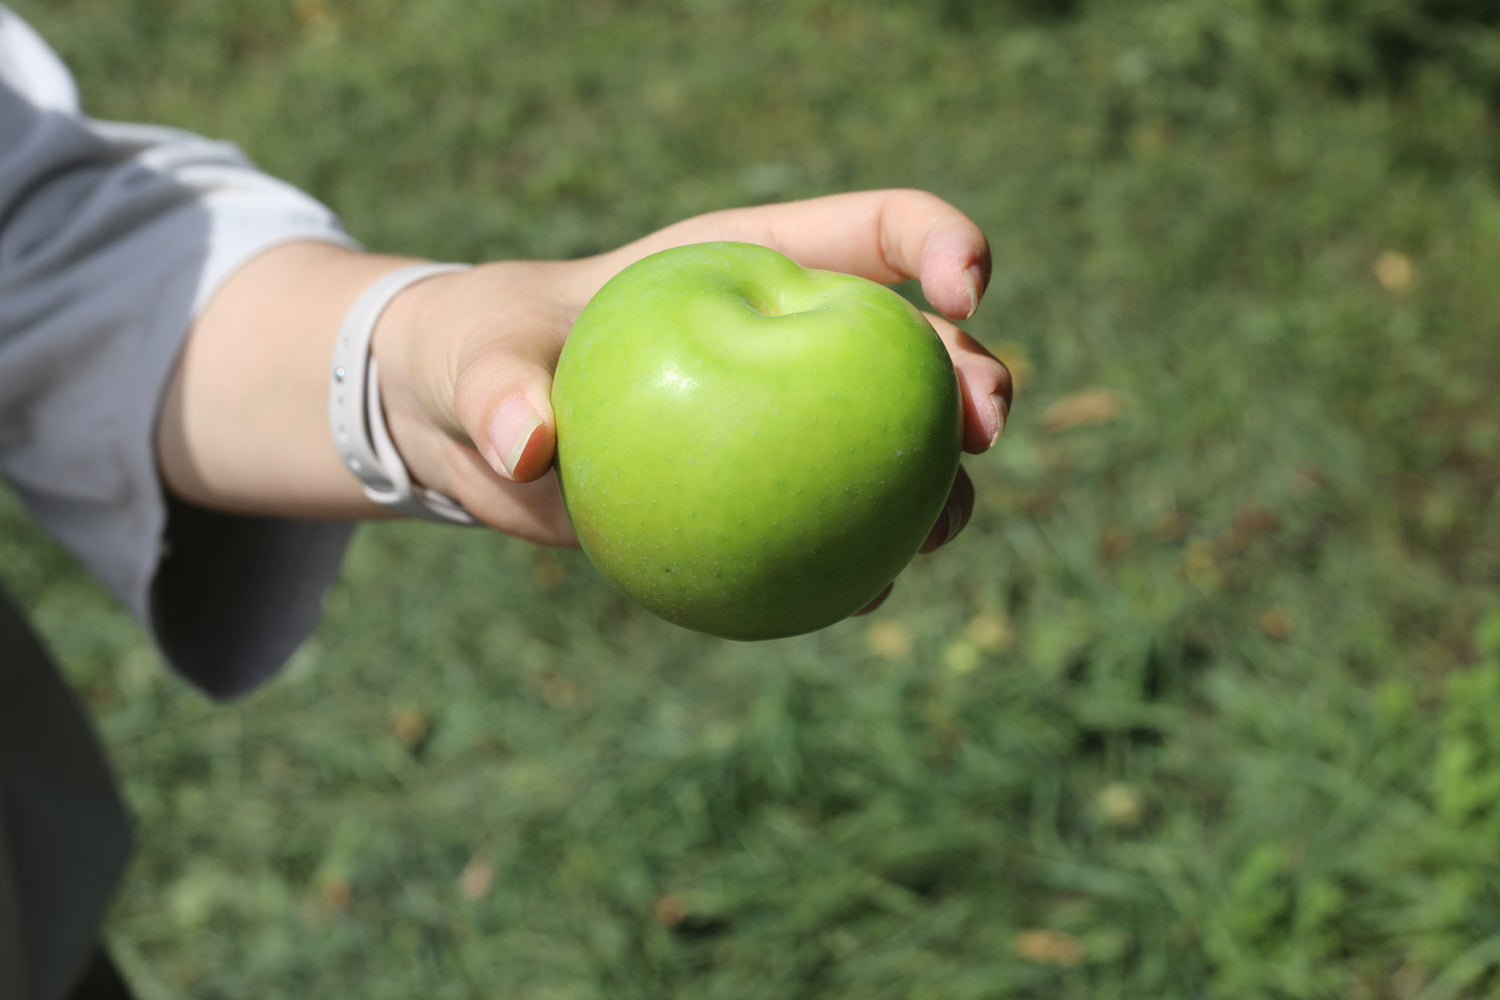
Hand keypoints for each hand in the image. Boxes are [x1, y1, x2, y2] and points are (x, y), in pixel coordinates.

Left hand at [376, 189, 1012, 558]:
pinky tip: (863, 593)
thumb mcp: (473, 353)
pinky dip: (859, 559)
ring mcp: (786, 427)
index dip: (941, 244)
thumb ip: (500, 383)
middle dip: (976, 374)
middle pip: (915, 348)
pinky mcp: (762, 500)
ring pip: (896, 450)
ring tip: (943, 526)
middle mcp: (791, 342)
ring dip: (943, 485)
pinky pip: (832, 531)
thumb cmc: (480, 353)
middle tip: (982, 427)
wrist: (470, 426)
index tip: (964, 289)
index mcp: (755, 264)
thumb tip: (531, 450)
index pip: (876, 232)